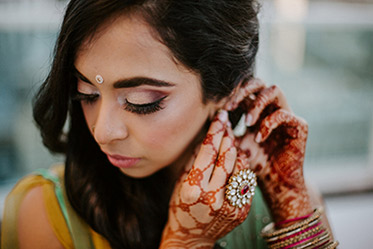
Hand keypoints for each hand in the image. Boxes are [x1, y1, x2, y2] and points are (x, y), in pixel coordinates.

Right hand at [160, 110, 252, 247]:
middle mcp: (213, 198)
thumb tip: (211, 135)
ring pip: (241, 167)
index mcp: (193, 188)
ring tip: (231, 142)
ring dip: (238, 151)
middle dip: (228, 136)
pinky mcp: (242, 211)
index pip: (208, 151)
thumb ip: (196, 159)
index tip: (220, 116)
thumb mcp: (182, 180)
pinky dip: (241, 169)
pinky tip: (236, 162)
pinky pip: (246, 182)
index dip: (215, 130)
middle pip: (228, 157)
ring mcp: (230, 206)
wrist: (191, 237)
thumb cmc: (181, 205)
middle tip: (228, 123)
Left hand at [229, 79, 311, 223]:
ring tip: (247, 122)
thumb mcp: (236, 146)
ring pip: (274, 91)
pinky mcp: (299, 126)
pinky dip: (269, 123)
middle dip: (244, 89)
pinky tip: (259, 137)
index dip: (234, 94)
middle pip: (260, 83)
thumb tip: (218, 116)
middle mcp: (271, 109)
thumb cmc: (253, 164)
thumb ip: (227, 131)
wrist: (274, 183)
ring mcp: (286, 115)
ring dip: (257, 104)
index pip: (245, 90)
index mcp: (256, 111)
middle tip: (231, 105)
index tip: (223, 108)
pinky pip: (284, 114)